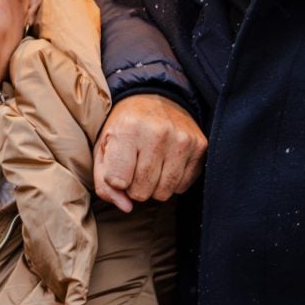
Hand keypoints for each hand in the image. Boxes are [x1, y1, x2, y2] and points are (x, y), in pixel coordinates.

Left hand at [92, 93, 205, 211]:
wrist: (155, 97)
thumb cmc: (124, 126)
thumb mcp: (103, 147)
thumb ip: (104, 181)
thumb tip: (126, 207)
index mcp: (127, 129)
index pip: (119, 181)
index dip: (116, 180)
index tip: (118, 167)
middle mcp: (157, 133)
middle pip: (142, 191)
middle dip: (135, 186)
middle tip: (135, 166)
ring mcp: (182, 140)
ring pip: (164, 192)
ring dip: (154, 186)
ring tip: (150, 165)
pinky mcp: (200, 146)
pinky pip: (182, 186)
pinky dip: (172, 181)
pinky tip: (166, 162)